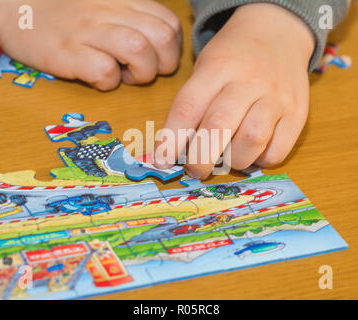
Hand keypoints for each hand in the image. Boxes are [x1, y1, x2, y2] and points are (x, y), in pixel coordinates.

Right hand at [0, 0, 181, 89]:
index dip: (171, 51)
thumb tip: (161, 47)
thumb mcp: (108, 6)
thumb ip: (136, 19)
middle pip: (163, 39)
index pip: (171, 25)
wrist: (16, 8)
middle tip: (141, 70)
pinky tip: (97, 77)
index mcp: (126, 0)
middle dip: (162, 65)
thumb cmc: (68, 12)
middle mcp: (112, 10)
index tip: (155, 60)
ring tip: (123, 76)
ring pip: (140, 50)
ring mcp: (89, 30)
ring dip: (140, 73)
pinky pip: (105, 72)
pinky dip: (108, 82)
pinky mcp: (68, 52)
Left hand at [154, 3, 314, 178]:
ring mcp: (276, 97)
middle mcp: (247, 81)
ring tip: (228, 158)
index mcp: (217, 68)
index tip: (161, 162)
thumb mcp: (206, 68)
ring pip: (252, 140)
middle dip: (201, 158)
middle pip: (219, 126)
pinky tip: (252, 152)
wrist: (278, 33)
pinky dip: (260, 160)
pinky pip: (277, 150)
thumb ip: (193, 106)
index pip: (187, 108)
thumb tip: (176, 151)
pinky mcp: (298, 113)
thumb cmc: (232, 58)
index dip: (171, 140)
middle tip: (195, 170)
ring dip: (233, 161)